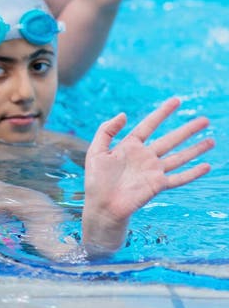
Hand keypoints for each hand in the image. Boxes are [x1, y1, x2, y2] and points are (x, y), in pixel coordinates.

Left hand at [85, 97, 213, 224]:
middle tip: (204, 120)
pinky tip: (206, 166)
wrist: (102, 206)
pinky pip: (178, 178)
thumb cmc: (96, 180)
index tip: (177, 101)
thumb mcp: (96, 150)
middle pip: (171, 139)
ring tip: (211, 140)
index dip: (163, 113)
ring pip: (179, 157)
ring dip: (195, 149)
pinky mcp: (158, 186)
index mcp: (131, 145)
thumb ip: (107, 130)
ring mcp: (153, 171)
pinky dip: (193, 173)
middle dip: (188, 130)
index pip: (150, 124)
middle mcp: (146, 156)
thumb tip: (124, 115)